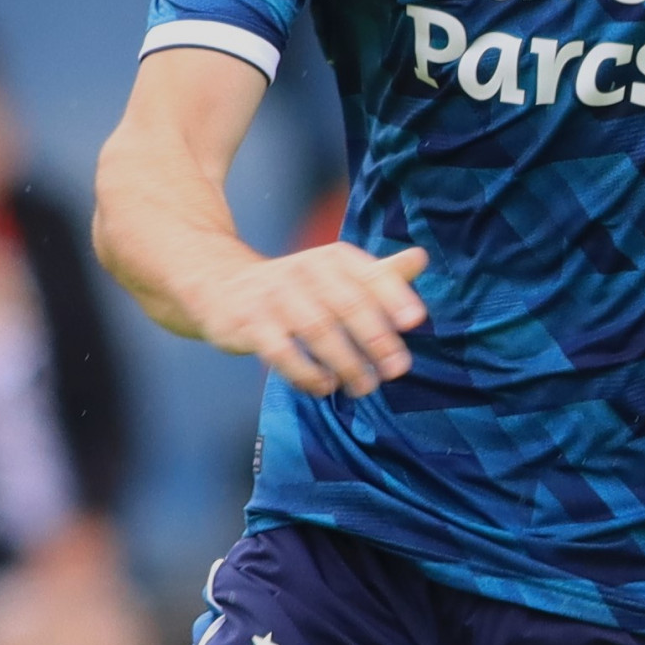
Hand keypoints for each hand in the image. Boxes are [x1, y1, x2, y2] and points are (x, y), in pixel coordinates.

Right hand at [193, 243, 431, 397]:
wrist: (222, 283)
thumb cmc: (296, 284)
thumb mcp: (338, 272)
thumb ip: (381, 273)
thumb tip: (421, 258)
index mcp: (335, 259)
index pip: (370, 275)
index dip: (394, 297)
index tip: (416, 322)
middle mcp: (306, 271)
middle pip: (348, 305)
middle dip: (377, 340)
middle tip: (397, 370)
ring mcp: (275, 297)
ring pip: (317, 331)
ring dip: (347, 362)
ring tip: (365, 386)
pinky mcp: (250, 323)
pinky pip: (281, 351)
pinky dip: (306, 372)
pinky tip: (324, 386)